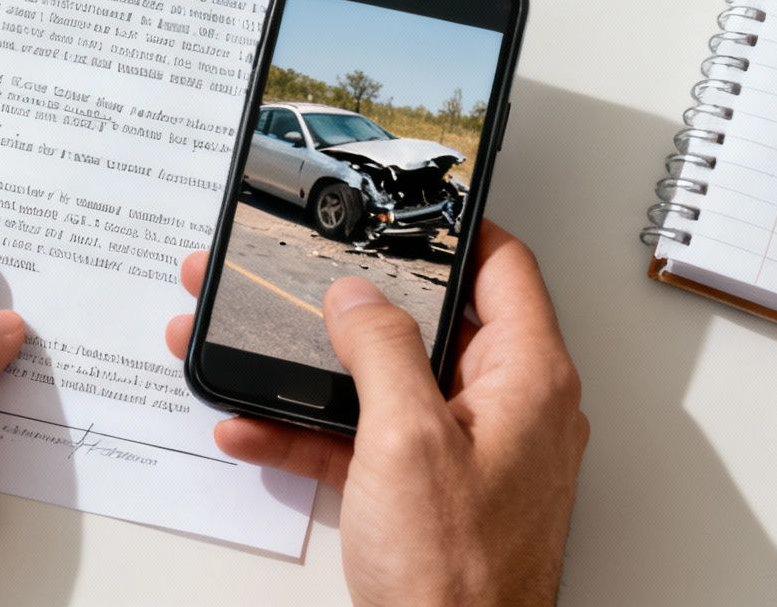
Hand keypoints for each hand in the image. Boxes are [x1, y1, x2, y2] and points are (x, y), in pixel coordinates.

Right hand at [166, 222, 586, 605]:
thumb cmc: (459, 577)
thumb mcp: (407, 439)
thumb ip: (381, 350)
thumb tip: (359, 294)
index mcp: (527, 379)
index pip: (503, 268)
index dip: (455, 227)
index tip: (402, 206)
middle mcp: (505, 409)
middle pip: (426, 323)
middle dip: (348, 298)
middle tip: (302, 269)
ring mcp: (463, 453)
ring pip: (381, 383)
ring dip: (309, 365)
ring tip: (249, 337)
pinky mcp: (425, 496)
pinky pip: (362, 442)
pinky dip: (309, 431)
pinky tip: (254, 424)